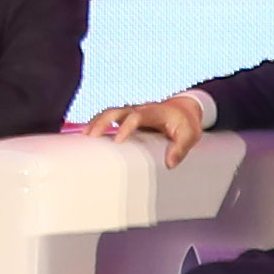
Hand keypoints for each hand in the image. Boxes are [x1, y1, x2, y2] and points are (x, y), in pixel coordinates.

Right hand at [92, 92, 212, 157]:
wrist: (184, 111)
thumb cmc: (186, 124)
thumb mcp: (189, 137)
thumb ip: (180, 149)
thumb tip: (169, 164)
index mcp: (153, 112)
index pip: (136, 117)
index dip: (125, 127)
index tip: (117, 141)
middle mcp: (140, 109)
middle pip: (116, 110)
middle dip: (102, 121)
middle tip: (91, 135)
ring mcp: (132, 112)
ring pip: (110, 112)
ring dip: (96, 122)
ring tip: (84, 135)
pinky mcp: (128, 117)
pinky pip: (110, 117)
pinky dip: (98, 123)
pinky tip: (88, 134)